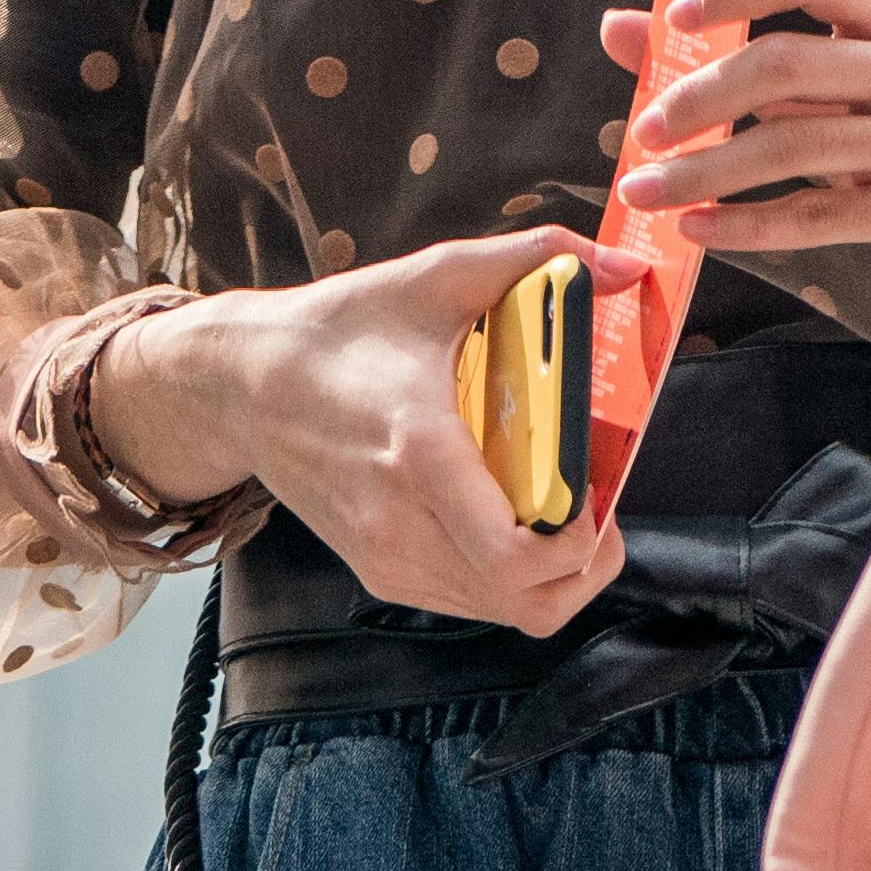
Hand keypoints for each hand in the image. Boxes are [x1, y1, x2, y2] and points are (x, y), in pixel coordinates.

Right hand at [95, 235, 632, 636]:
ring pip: (505, 612)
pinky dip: (510, 577)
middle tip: (594, 509)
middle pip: (525, 598)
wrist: (244, 384)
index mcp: (419, 451)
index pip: (516, 554)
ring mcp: (388, 557)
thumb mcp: (436, 276)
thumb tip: (626, 267)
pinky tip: (512, 522)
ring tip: (559, 512)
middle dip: (584, 564)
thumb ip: (535, 258)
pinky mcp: (381, 572)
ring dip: (551, 575)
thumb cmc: (341, 331)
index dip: (580, 542)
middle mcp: (400, 521)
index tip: (597, 492)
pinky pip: (471, 602)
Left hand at [603, 0, 870, 271]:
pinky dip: (745, 225)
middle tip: (644, 129)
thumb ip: (736, 50)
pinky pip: (814, 217)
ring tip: (646, 189)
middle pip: (790, 65)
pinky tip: (696, 227)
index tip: (675, 18)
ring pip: (794, 146)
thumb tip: (621, 30)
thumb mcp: (830, 80)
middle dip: (702, 98)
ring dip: (705, 170)